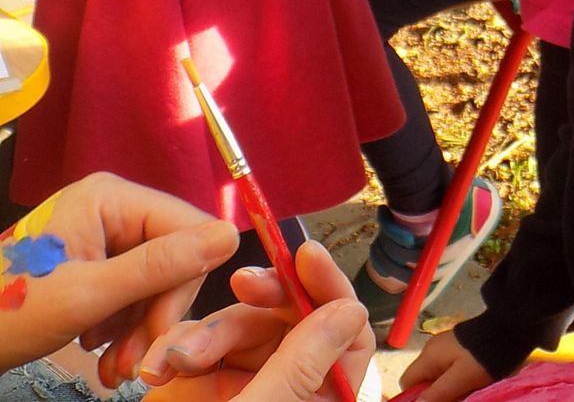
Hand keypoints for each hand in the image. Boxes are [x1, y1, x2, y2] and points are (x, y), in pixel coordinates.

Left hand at [0, 173, 239, 379]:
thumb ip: (160, 266)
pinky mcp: (96, 262)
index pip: (188, 228)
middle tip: (135, 362)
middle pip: (174, 258)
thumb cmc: (7, 313)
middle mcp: (112, 208)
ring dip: (140, 328)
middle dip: (156, 314)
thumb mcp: (88, 295)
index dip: (184, 282)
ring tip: (113, 365)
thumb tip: (229, 236)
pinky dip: (124, 327)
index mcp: (111, 197)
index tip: (163, 332)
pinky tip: (102, 350)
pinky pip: (134, 290)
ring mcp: (103, 235)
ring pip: (156, 281)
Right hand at [140, 241, 374, 401]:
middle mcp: (292, 393)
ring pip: (243, 328)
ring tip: (172, 360)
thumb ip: (301, 367)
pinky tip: (155, 367)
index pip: (348, 334)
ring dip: (206, 332)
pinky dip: (178, 347)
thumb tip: (347, 310)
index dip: (330, 289)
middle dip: (258, 305)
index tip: (304, 254)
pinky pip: (202, 348)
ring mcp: (247, 391)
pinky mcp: (204, 393)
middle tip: (239, 284)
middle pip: (291, 320)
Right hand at [397, 329, 491, 401]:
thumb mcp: (460, 379)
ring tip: (466, 389)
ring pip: (438, 375)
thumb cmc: (483, 356)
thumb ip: (437, 393)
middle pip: (423, 379)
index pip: (407, 381)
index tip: (434, 401)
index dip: (414, 396)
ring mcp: (446, 346)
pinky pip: (450, 368)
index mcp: (428, 356)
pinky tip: (471, 380)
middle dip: (436, 393)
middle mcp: (433, 349)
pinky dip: (456, 378)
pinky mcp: (459, 346)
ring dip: (448, 387)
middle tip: (455, 396)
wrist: (508, 329)